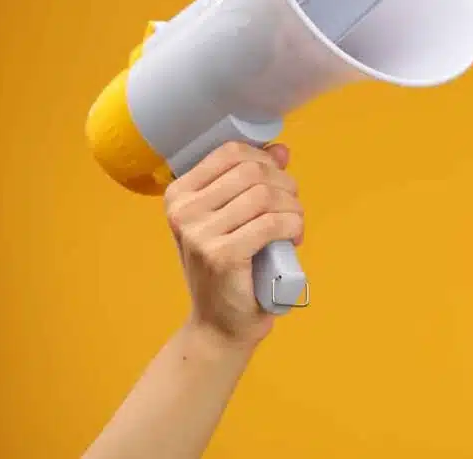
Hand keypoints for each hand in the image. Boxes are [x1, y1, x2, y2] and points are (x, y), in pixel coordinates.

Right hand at [163, 142, 303, 349]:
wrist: (220, 323)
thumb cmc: (229, 266)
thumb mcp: (233, 217)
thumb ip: (253, 181)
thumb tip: (281, 149)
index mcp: (179, 194)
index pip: (231, 152)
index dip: (265, 161)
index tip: (277, 183)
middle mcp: (183, 211)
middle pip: (253, 172)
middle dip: (285, 186)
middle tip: (290, 209)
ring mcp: (199, 234)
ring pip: (265, 196)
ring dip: (293, 208)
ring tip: (293, 226)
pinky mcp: (222, 255)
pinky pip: (271, 223)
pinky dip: (293, 226)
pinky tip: (292, 239)